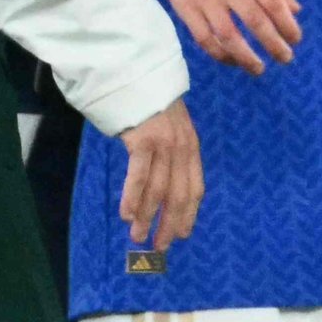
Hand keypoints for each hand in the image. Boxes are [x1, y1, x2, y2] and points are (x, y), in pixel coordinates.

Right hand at [117, 102, 203, 251]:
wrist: (135, 74)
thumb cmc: (148, 104)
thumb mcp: (169, 128)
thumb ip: (170, 153)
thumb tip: (163, 185)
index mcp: (190, 147)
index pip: (194, 188)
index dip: (188, 214)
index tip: (181, 234)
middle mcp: (182, 148)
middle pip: (179, 195)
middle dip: (169, 223)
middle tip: (159, 246)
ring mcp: (164, 144)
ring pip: (158, 190)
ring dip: (147, 217)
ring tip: (137, 236)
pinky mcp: (144, 140)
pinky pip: (139, 176)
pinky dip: (133, 198)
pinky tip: (126, 214)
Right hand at [163, 0, 300, 71]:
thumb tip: (296, 12)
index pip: (273, 2)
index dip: (286, 24)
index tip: (295, 40)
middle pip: (254, 20)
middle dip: (273, 44)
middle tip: (285, 58)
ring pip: (228, 35)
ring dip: (246, 56)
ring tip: (259, 69)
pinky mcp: (186, 10)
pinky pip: (204, 39)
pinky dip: (220, 54)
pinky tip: (233, 61)